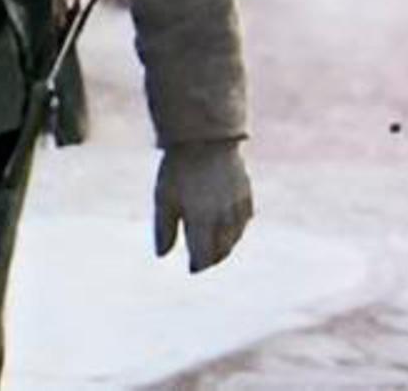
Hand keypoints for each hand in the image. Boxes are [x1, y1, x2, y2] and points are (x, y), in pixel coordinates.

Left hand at [153, 139, 253, 272]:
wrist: (206, 138)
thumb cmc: (178, 168)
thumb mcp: (164, 198)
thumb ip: (164, 228)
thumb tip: (162, 254)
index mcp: (203, 221)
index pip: (204, 254)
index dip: (198, 264)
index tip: (192, 269)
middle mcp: (224, 218)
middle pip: (222, 248)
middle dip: (213, 258)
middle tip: (204, 263)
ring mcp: (238, 205)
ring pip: (235, 235)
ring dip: (227, 245)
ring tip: (217, 249)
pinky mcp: (246, 192)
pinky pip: (244, 218)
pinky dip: (238, 228)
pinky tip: (233, 228)